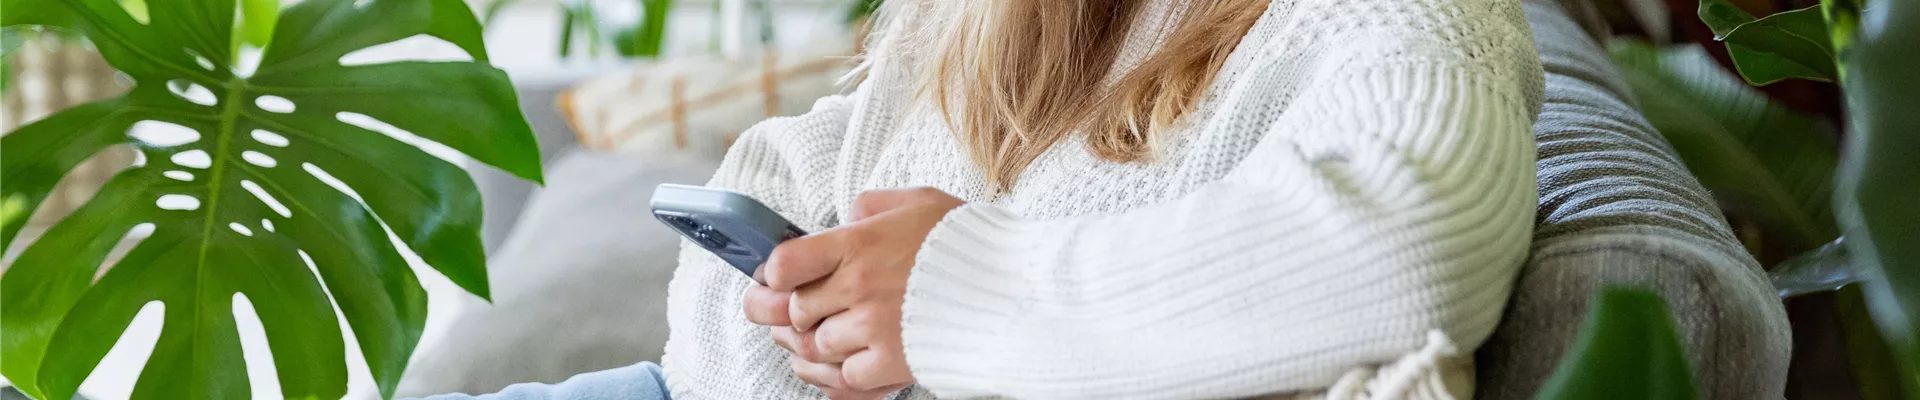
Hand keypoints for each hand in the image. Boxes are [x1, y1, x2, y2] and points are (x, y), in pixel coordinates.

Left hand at [741, 187, 964, 396]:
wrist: (1014, 289)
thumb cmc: (970, 244)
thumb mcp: (918, 201)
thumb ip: (871, 206)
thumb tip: (846, 219)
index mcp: (859, 244)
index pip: (785, 263)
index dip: (773, 274)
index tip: (778, 278)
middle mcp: (859, 287)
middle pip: (792, 311)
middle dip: (783, 313)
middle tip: (784, 313)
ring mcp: (873, 328)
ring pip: (813, 348)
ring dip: (811, 345)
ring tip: (816, 337)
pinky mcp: (891, 363)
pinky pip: (844, 379)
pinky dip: (838, 375)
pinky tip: (842, 363)